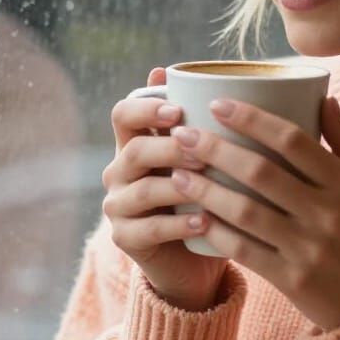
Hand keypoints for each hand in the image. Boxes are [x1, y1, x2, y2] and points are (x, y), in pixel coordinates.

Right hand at [101, 67, 228, 311]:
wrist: (195, 259)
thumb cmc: (206, 196)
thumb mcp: (209, 158)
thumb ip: (208, 124)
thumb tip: (220, 80)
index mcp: (135, 143)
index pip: (123, 113)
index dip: (145, 108)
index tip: (178, 108)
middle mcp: (120, 171)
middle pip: (134, 150)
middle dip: (171, 147)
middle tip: (204, 151)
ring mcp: (119, 206)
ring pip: (143, 189)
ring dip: (179, 184)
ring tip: (208, 181)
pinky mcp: (126, 239)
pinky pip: (150, 229)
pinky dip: (180, 224)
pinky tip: (206, 221)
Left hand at [167, 95, 339, 330]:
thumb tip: (324, 98)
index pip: (294, 140)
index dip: (252, 119)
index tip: (218, 105)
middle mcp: (329, 213)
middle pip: (262, 172)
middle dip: (215, 149)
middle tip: (182, 135)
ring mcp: (309, 248)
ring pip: (246, 211)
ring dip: (206, 190)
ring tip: (177, 173)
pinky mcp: (292, 279)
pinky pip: (245, 251)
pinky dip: (217, 233)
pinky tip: (194, 217)